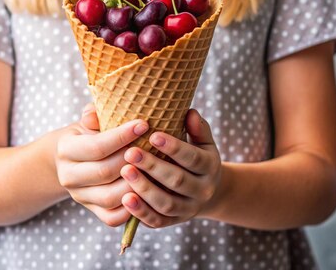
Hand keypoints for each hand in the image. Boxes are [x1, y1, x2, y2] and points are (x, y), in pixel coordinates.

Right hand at [55, 104, 149, 226]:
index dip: (122, 136)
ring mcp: (80, 196)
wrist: (73, 159)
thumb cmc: (89, 134)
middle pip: (104, 172)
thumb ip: (92, 115)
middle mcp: (68, 176)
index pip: (96, 146)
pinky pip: (112, 218)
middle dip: (132, 160)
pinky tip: (146, 192)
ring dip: (135, 184)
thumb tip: (93, 114)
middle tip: (153, 148)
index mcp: (66, 149)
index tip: (144, 124)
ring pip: (110, 197)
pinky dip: (131, 209)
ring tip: (154, 169)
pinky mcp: (92, 211)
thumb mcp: (88, 121)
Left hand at [119, 109, 221, 227]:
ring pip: (167, 203)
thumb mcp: (203, 142)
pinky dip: (141, 212)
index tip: (153, 135)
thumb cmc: (197, 157)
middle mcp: (202, 190)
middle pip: (178, 180)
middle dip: (153, 166)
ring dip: (145, 189)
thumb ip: (197, 128)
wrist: (208, 192)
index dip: (174, 148)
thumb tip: (190, 112)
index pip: (193, 158)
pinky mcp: (174, 222)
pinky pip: (157, 221)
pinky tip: (125, 199)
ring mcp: (189, 209)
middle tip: (130, 152)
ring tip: (125, 172)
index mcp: (210, 166)